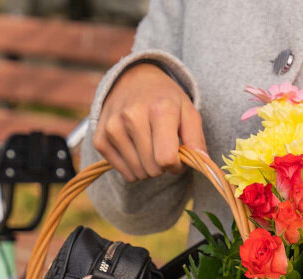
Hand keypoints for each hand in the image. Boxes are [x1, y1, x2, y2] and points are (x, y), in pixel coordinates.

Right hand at [93, 63, 206, 181]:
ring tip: (149, 146)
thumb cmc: (165, 100)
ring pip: (138, 174)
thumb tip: (202, 163)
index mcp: (160, 109)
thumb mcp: (188, 112)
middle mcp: (132, 117)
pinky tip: (135, 148)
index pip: (167, 159)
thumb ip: (197, 139)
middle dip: (162, 166)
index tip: (178, 156)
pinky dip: (133, 167)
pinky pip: (124, 173)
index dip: (177, 165)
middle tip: (162, 148)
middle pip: (153, 169)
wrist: (133, 81)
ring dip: (148, 167)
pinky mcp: (100, 138)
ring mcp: (113, 128)